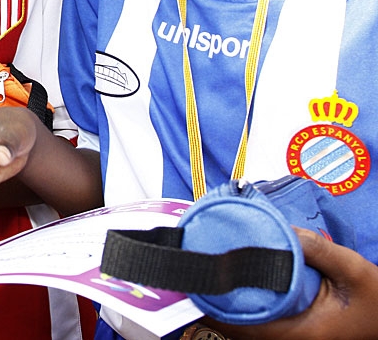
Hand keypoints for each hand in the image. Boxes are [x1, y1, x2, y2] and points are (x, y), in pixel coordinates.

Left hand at [213, 228, 377, 339]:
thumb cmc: (376, 300)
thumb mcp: (352, 269)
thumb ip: (318, 249)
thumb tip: (282, 228)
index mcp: (301, 333)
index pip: (244, 326)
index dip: (215, 305)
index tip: (198, 280)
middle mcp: (289, 339)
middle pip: (237, 326)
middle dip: (214, 299)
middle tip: (197, 268)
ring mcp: (289, 335)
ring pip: (244, 324)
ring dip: (224, 302)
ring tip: (208, 271)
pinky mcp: (290, 328)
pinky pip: (257, 318)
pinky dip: (241, 303)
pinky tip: (232, 281)